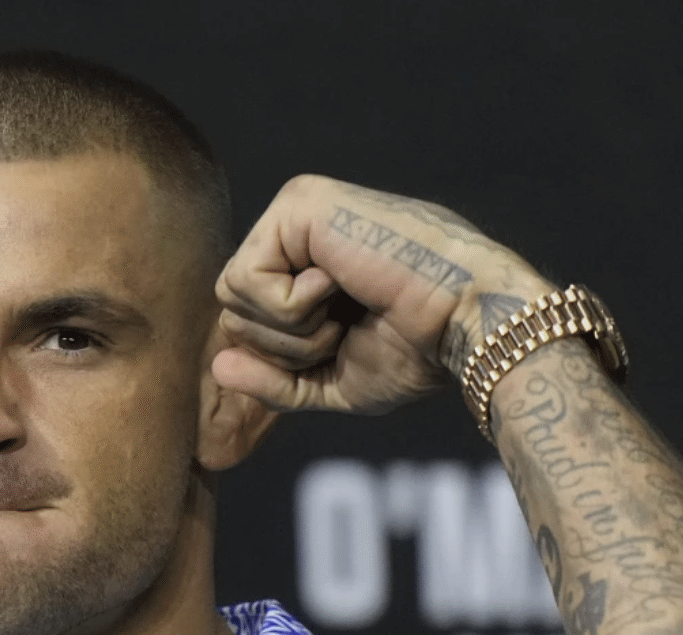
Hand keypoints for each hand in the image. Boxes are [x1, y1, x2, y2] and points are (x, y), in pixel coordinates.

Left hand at [212, 174, 552, 413]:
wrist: (464, 326)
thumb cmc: (414, 353)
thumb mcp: (330, 382)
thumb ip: (272, 380)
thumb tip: (218, 365)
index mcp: (300, 267)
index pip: (242, 324)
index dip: (284, 358)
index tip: (346, 343)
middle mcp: (292, 233)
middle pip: (229, 312)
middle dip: (285, 345)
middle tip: (347, 325)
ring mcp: (293, 212)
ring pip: (231, 299)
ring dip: (293, 329)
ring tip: (347, 306)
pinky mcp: (296, 204)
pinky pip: (245, 281)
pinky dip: (293, 307)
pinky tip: (341, 283)